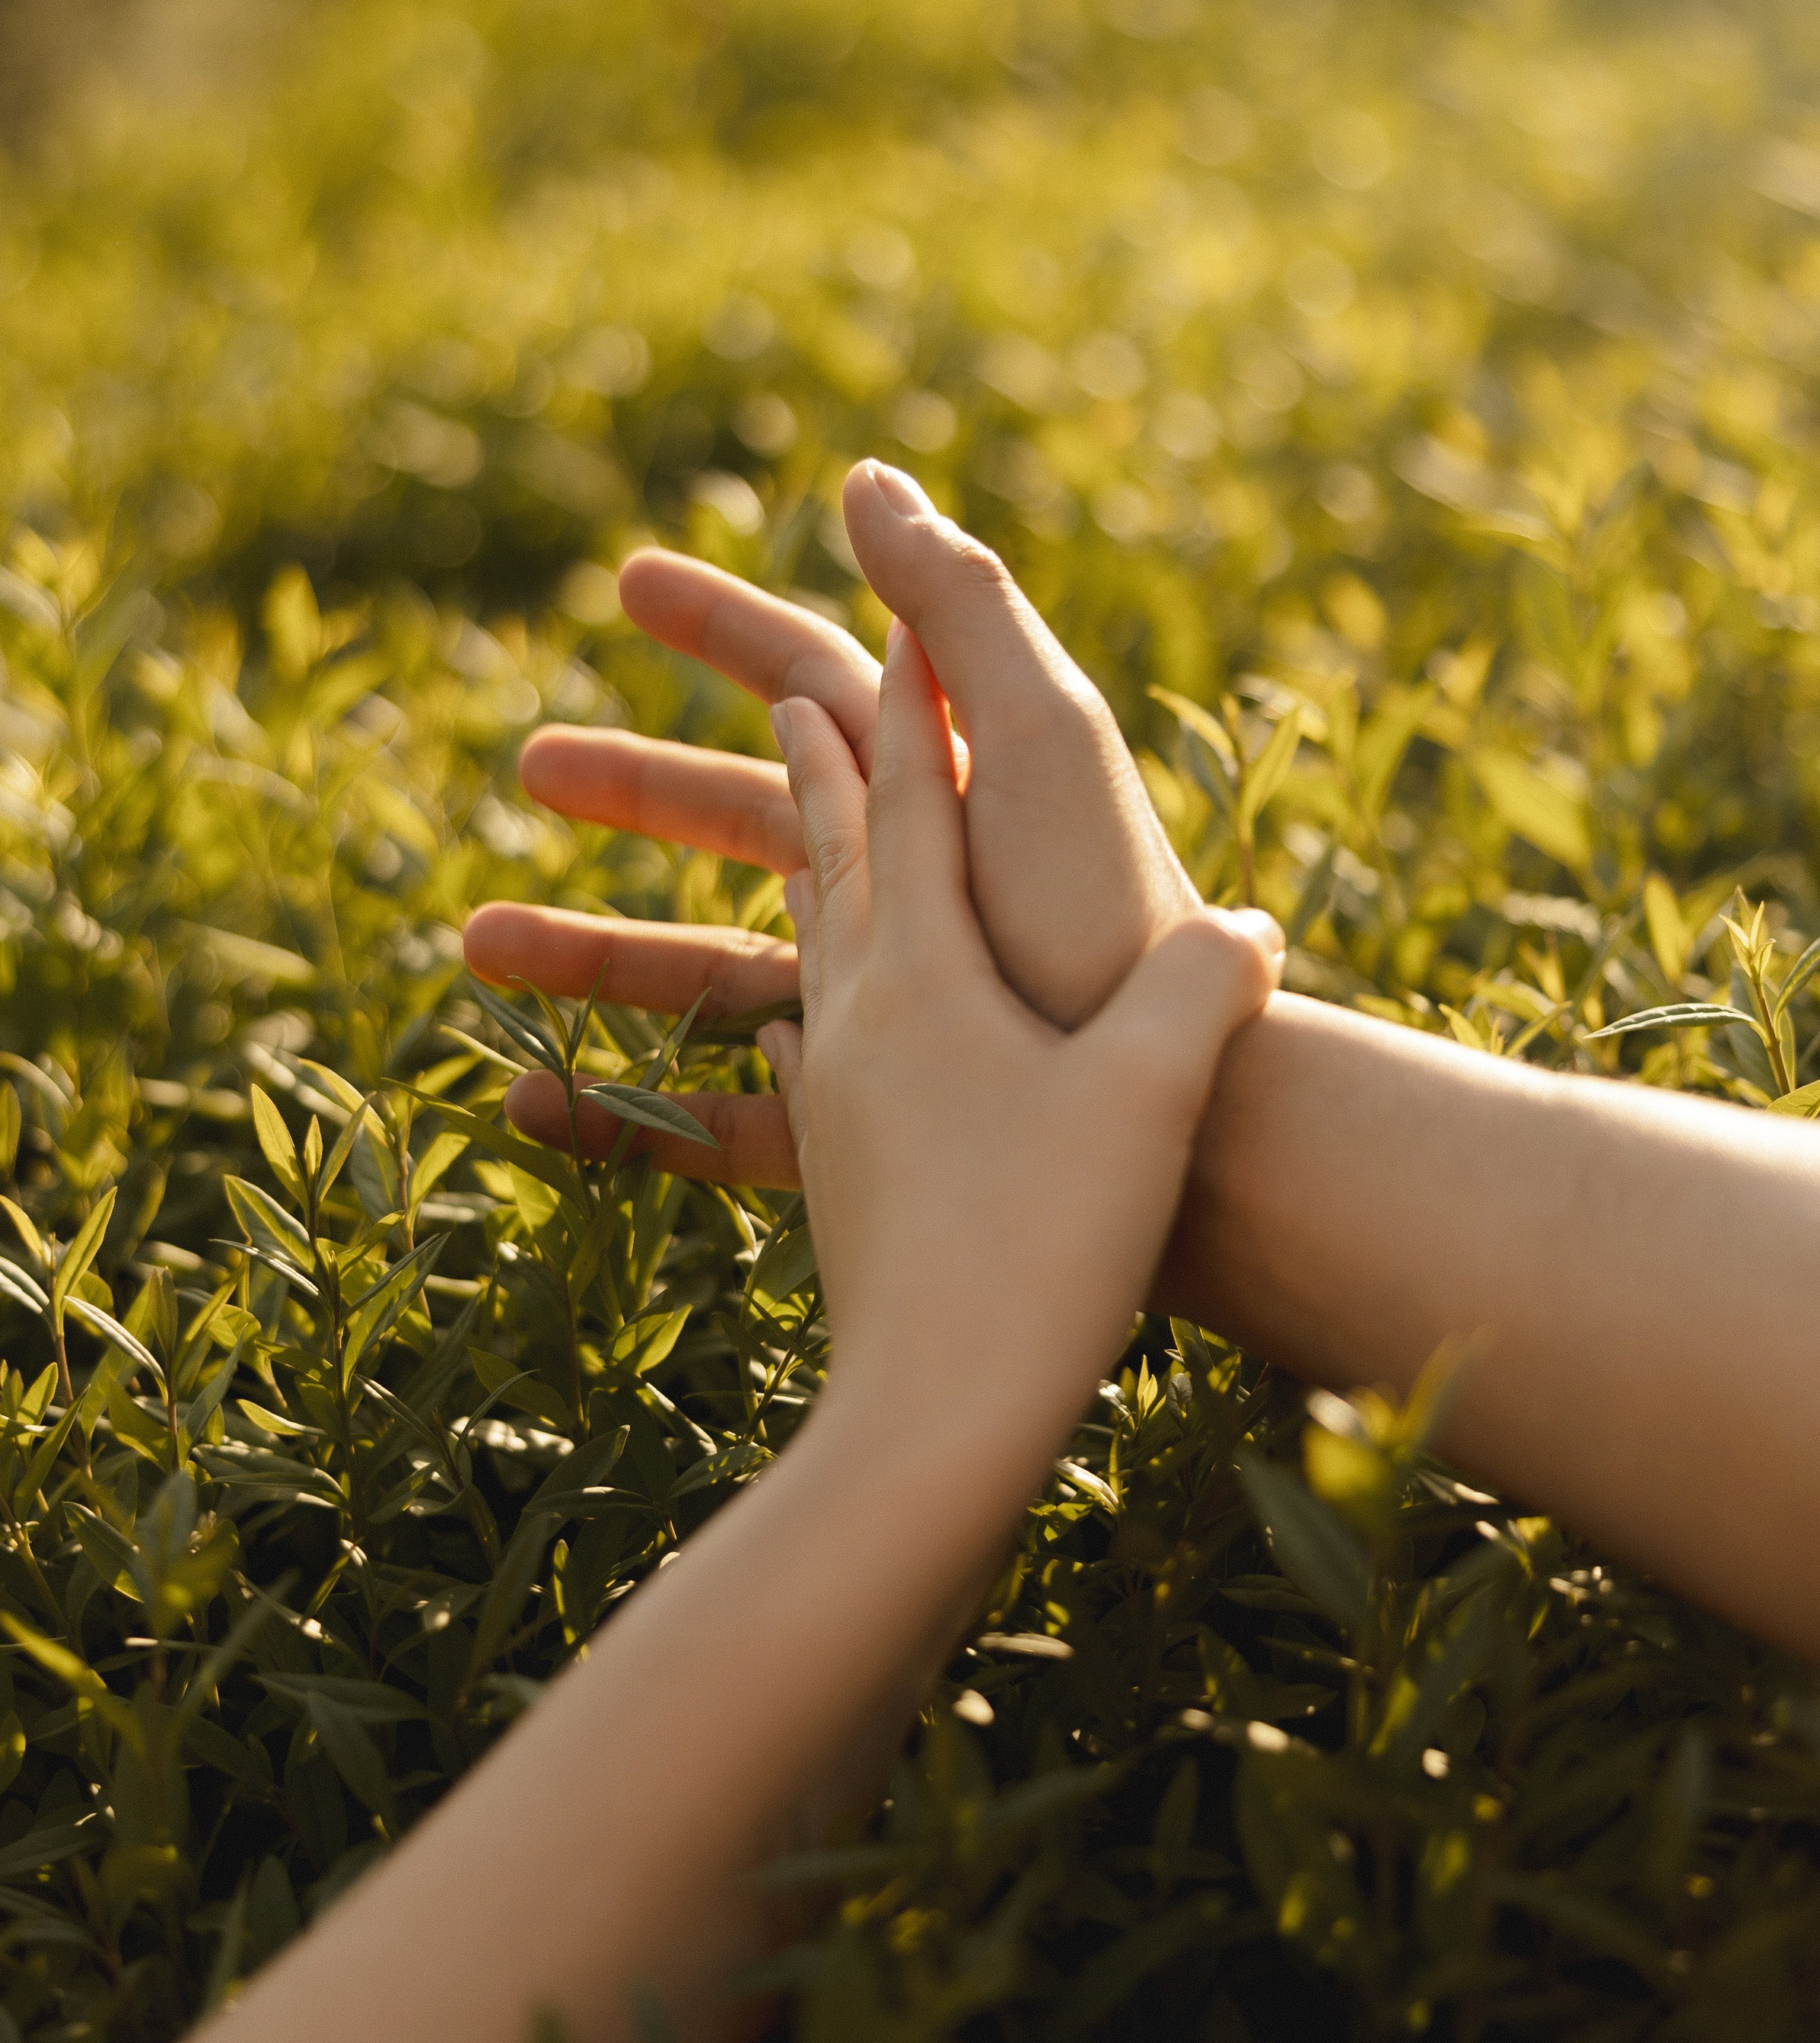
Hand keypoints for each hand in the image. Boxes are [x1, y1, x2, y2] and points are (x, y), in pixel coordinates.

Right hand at [461, 463, 1192, 1181]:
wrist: (1200, 1129)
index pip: (813, 679)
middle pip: (739, 816)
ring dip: (588, 952)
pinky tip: (531, 1104)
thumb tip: (864, 472)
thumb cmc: (1114, 927)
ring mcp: (883, 1014)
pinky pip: (718, 1119)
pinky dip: (623, 1111)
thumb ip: (957, 609)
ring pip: (704, 968)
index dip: (722, 621)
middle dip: (633, 784)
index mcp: (943, 791)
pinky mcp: (871, 1130)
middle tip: (521, 761)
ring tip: (471, 945)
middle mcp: (908, 894)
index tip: (621, 579)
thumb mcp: (1042, 740)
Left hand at [765, 621, 1279, 1463]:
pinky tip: (804, 1031)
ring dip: (803, 877)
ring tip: (791, 838)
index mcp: (928, 974)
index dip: (913, 712)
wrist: (933, 1416)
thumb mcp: (1152, 1096)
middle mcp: (860, 1021)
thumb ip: (1204, 987)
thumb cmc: (1048, 1245)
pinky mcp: (836, 1177)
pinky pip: (810, 1059)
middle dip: (819, 767)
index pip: (916, 806)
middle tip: (788, 692)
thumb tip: (1254, 922)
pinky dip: (809, 1008)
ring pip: (808, 956)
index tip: (900, 627)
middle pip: (829, 861)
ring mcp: (836, 1103)